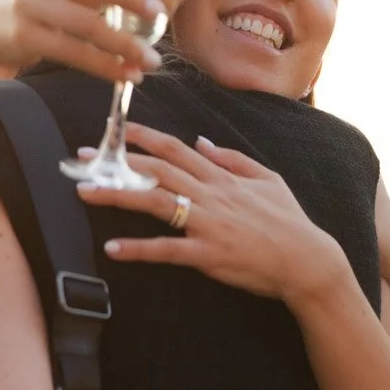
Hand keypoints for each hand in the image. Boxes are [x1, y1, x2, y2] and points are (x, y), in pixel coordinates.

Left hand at [77, 122, 345, 307]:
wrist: (307, 260)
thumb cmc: (288, 221)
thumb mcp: (267, 178)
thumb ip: (232, 159)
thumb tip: (202, 141)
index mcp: (221, 177)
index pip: (176, 148)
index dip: (144, 136)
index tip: (118, 129)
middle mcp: (211, 194)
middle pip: (156, 171)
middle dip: (116, 162)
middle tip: (82, 158)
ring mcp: (208, 223)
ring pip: (155, 202)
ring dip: (116, 197)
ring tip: (84, 194)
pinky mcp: (208, 254)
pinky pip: (167, 250)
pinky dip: (139, 249)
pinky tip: (113, 249)